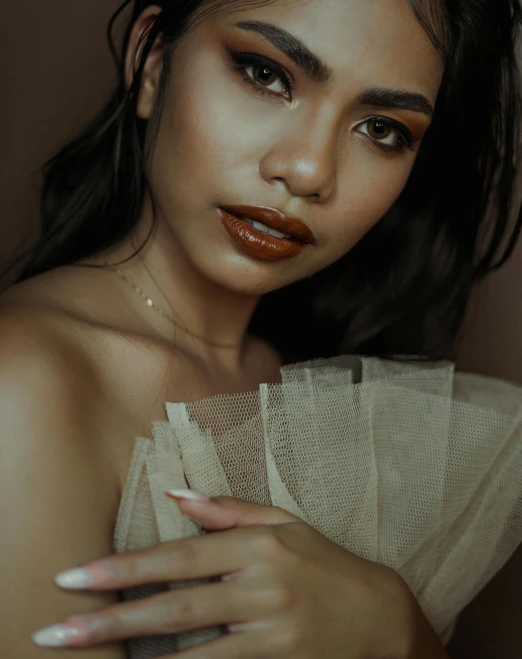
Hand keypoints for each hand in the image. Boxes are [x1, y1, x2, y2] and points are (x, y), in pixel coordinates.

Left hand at [33, 491, 413, 657]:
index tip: (76, 577)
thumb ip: (229, 510)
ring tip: (85, 654)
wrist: (381, 619)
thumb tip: (176, 497)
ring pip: (191, 652)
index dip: (125, 569)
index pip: (179, 558)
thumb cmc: (327, 564)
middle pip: (175, 609)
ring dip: (135, 657)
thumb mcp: (284, 523)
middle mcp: (261, 589)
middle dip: (111, 620)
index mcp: (258, 547)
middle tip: (58, 629)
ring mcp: (270, 634)